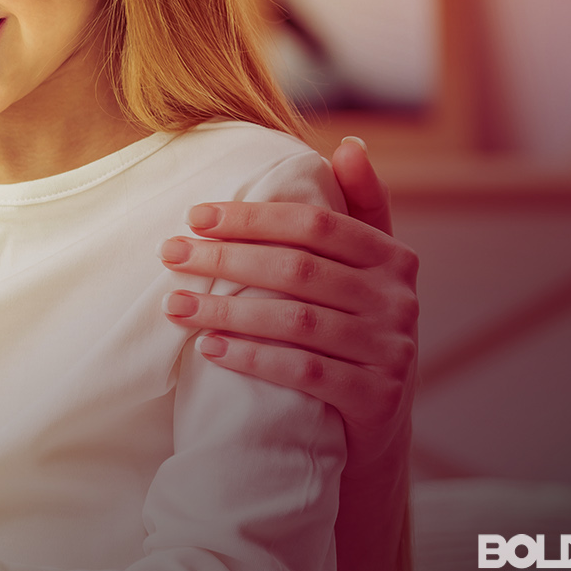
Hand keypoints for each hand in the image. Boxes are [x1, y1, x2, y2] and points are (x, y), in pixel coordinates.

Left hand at [158, 137, 416, 473]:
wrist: (376, 427)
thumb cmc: (356, 331)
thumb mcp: (365, 271)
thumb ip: (357, 209)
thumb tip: (349, 144)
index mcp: (393, 258)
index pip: (315, 224)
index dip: (252, 217)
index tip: (195, 216)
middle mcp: (399, 300)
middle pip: (298, 269)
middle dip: (226, 260)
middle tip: (171, 255)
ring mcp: (391, 350)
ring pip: (296, 321)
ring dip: (226, 311)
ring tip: (176, 305)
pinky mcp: (375, 397)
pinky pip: (303, 371)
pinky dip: (252, 357)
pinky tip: (209, 349)